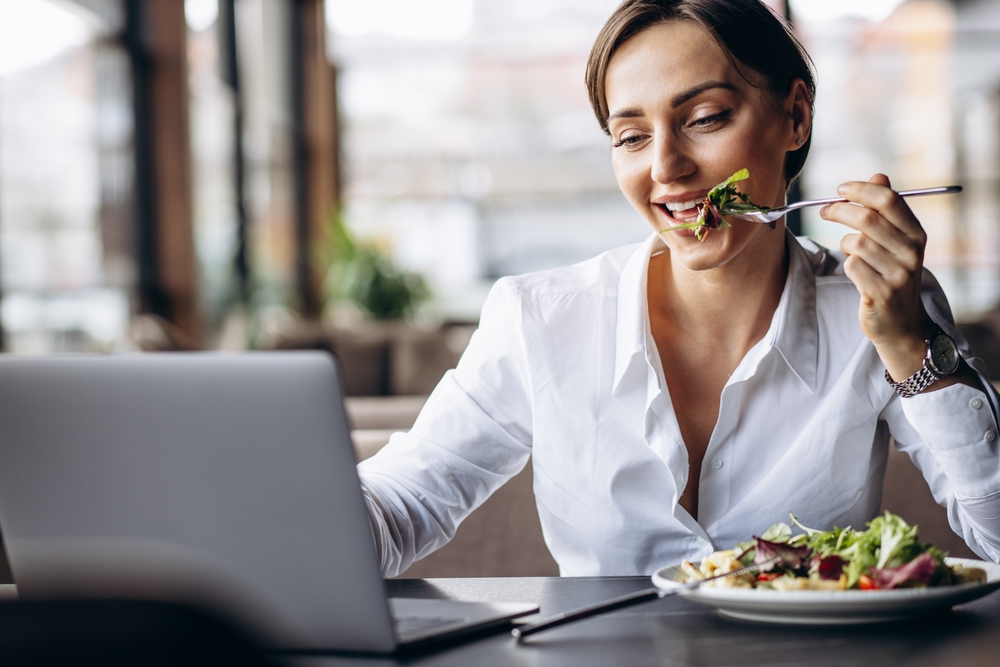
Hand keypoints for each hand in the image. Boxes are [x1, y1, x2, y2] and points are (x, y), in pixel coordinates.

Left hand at [819, 174, 932, 381]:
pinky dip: (847, 265)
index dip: (861, 190)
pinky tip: (857, 272)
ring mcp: (897, 274)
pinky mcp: (880, 293)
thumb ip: (888, 210)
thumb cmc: (892, 276)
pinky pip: (851, 266)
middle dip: (839, 210)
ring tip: (850, 252)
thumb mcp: (897, 242)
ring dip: (845, 244)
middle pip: (867, 218)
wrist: (902, 323)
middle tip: (824, 211)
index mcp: (917, 234)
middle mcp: (911, 252)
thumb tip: (879, 175)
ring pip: (855, 243)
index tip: (840, 189)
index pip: (888, 200)